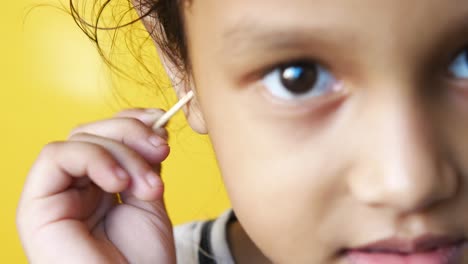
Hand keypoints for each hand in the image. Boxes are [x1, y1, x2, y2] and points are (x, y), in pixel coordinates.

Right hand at [16, 108, 175, 263]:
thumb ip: (143, 161)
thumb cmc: (142, 258)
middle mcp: (72, 187)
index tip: (162, 122)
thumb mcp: (148, 197)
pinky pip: (57, 157)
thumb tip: (151, 123)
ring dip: (121, 153)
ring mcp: (53, 195)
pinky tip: (119, 184)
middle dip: (131, 135)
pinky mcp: (36, 206)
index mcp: (97, 185)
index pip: (106, 136)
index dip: (133, 122)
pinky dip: (93, 160)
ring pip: (78, 140)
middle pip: (92, 132)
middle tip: (161, 151)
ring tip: (147, 185)